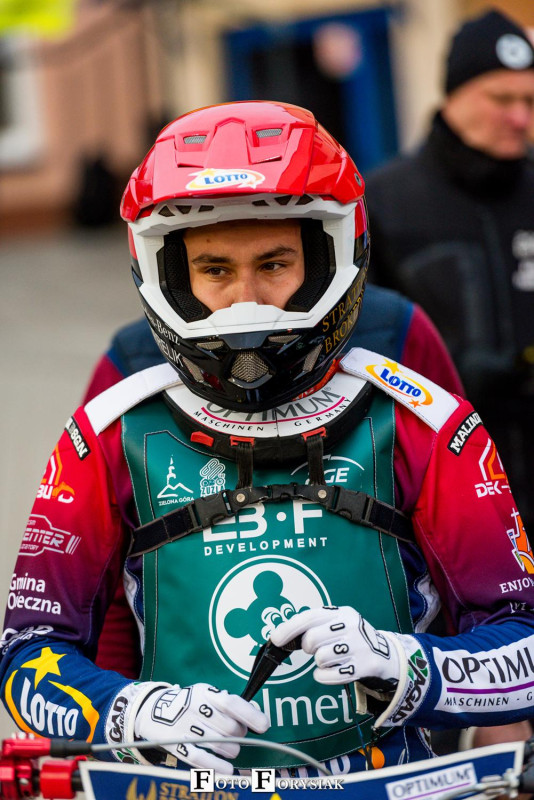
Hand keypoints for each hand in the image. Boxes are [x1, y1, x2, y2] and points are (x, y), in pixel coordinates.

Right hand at [133, 683, 268, 772]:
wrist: (151, 710)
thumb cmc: (188, 703)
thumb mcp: (205, 694)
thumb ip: (227, 703)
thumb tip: (254, 713)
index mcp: (205, 693)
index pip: (231, 702)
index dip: (250, 714)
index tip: (264, 725)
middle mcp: (195, 708)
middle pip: (229, 727)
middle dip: (240, 734)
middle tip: (238, 734)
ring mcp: (185, 727)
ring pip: (219, 744)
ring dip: (231, 749)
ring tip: (230, 748)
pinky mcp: (177, 745)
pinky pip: (200, 758)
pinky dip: (216, 766)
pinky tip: (227, 770)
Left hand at [270, 606, 402, 715]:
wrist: (385, 655)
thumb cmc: (351, 639)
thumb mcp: (337, 624)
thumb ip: (314, 625)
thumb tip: (280, 635)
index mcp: (342, 613)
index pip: (311, 617)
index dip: (290, 628)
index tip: (276, 638)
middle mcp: (351, 626)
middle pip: (312, 639)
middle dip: (309, 647)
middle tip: (317, 648)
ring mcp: (358, 646)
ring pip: (320, 658)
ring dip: (320, 662)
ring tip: (332, 658)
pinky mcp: (363, 666)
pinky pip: (328, 675)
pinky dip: (324, 676)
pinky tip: (334, 670)